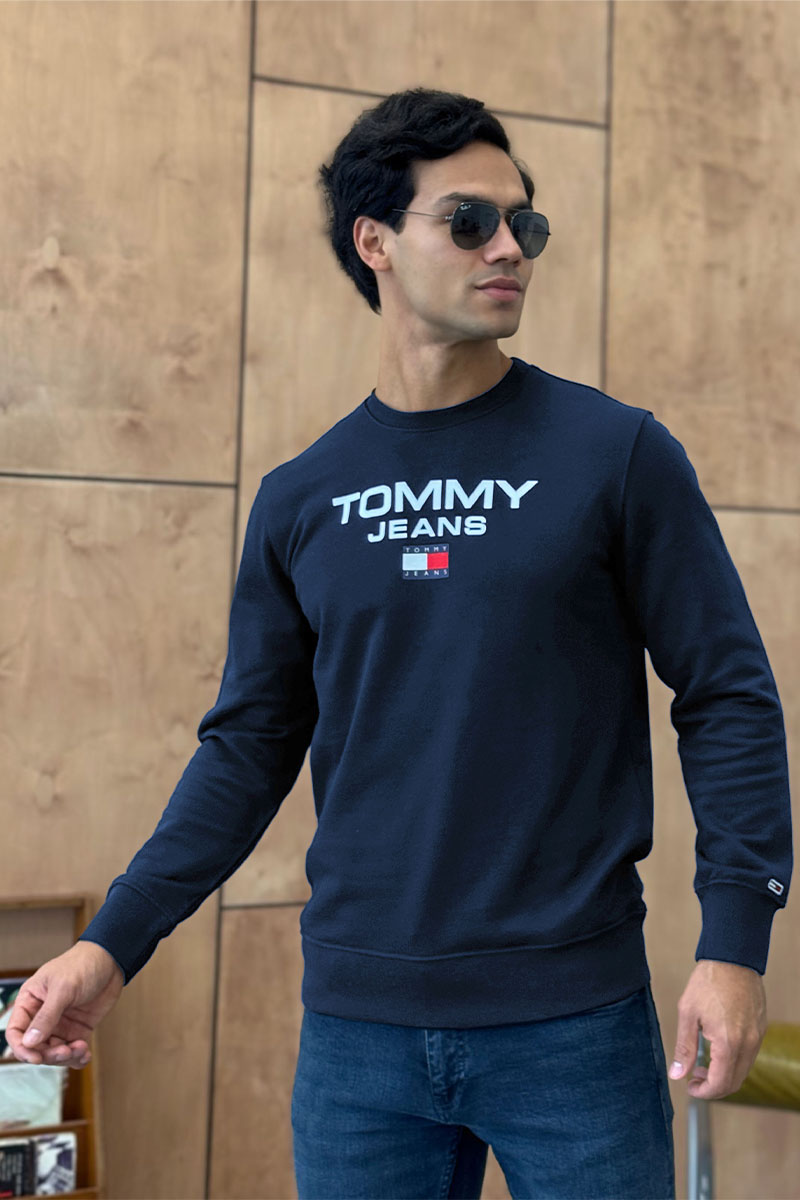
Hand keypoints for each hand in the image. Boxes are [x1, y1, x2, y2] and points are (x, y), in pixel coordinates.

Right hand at [5, 941, 123, 1069]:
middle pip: (35, 1047)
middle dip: (49, 1054)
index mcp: (30, 1002)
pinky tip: (85, 1054)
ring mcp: (60, 1024)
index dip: (22, 1048)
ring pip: (53, 1053)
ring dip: (65, 1057)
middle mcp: (42, 1016)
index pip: (15, 1032)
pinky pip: (73, 1052)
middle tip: (66, 1051)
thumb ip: (47, 1015)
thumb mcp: (63, 988)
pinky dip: (77, 1058)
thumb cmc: (82, 965)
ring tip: (80, 1048)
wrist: (111, 960)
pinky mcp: (78, 1029)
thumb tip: (29, 1042)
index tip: (36, 1057)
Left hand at [668, 958, 766, 1099]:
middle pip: (734, 1082)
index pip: (721, 1084)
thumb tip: (677, 1074)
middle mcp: (748, 1043)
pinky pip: (749, 1055)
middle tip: (694, 1077)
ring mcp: (757, 1036)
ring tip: (702, 1064)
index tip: (690, 1087)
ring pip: (743, 1070)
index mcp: (729, 1042)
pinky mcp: (760, 1028)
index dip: (704, 1092)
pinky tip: (717, 1050)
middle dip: (713, 1087)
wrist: (732, 958)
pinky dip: (733, 1062)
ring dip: (724, 1075)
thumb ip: (684, 1047)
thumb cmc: (708, 982)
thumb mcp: (688, 1013)